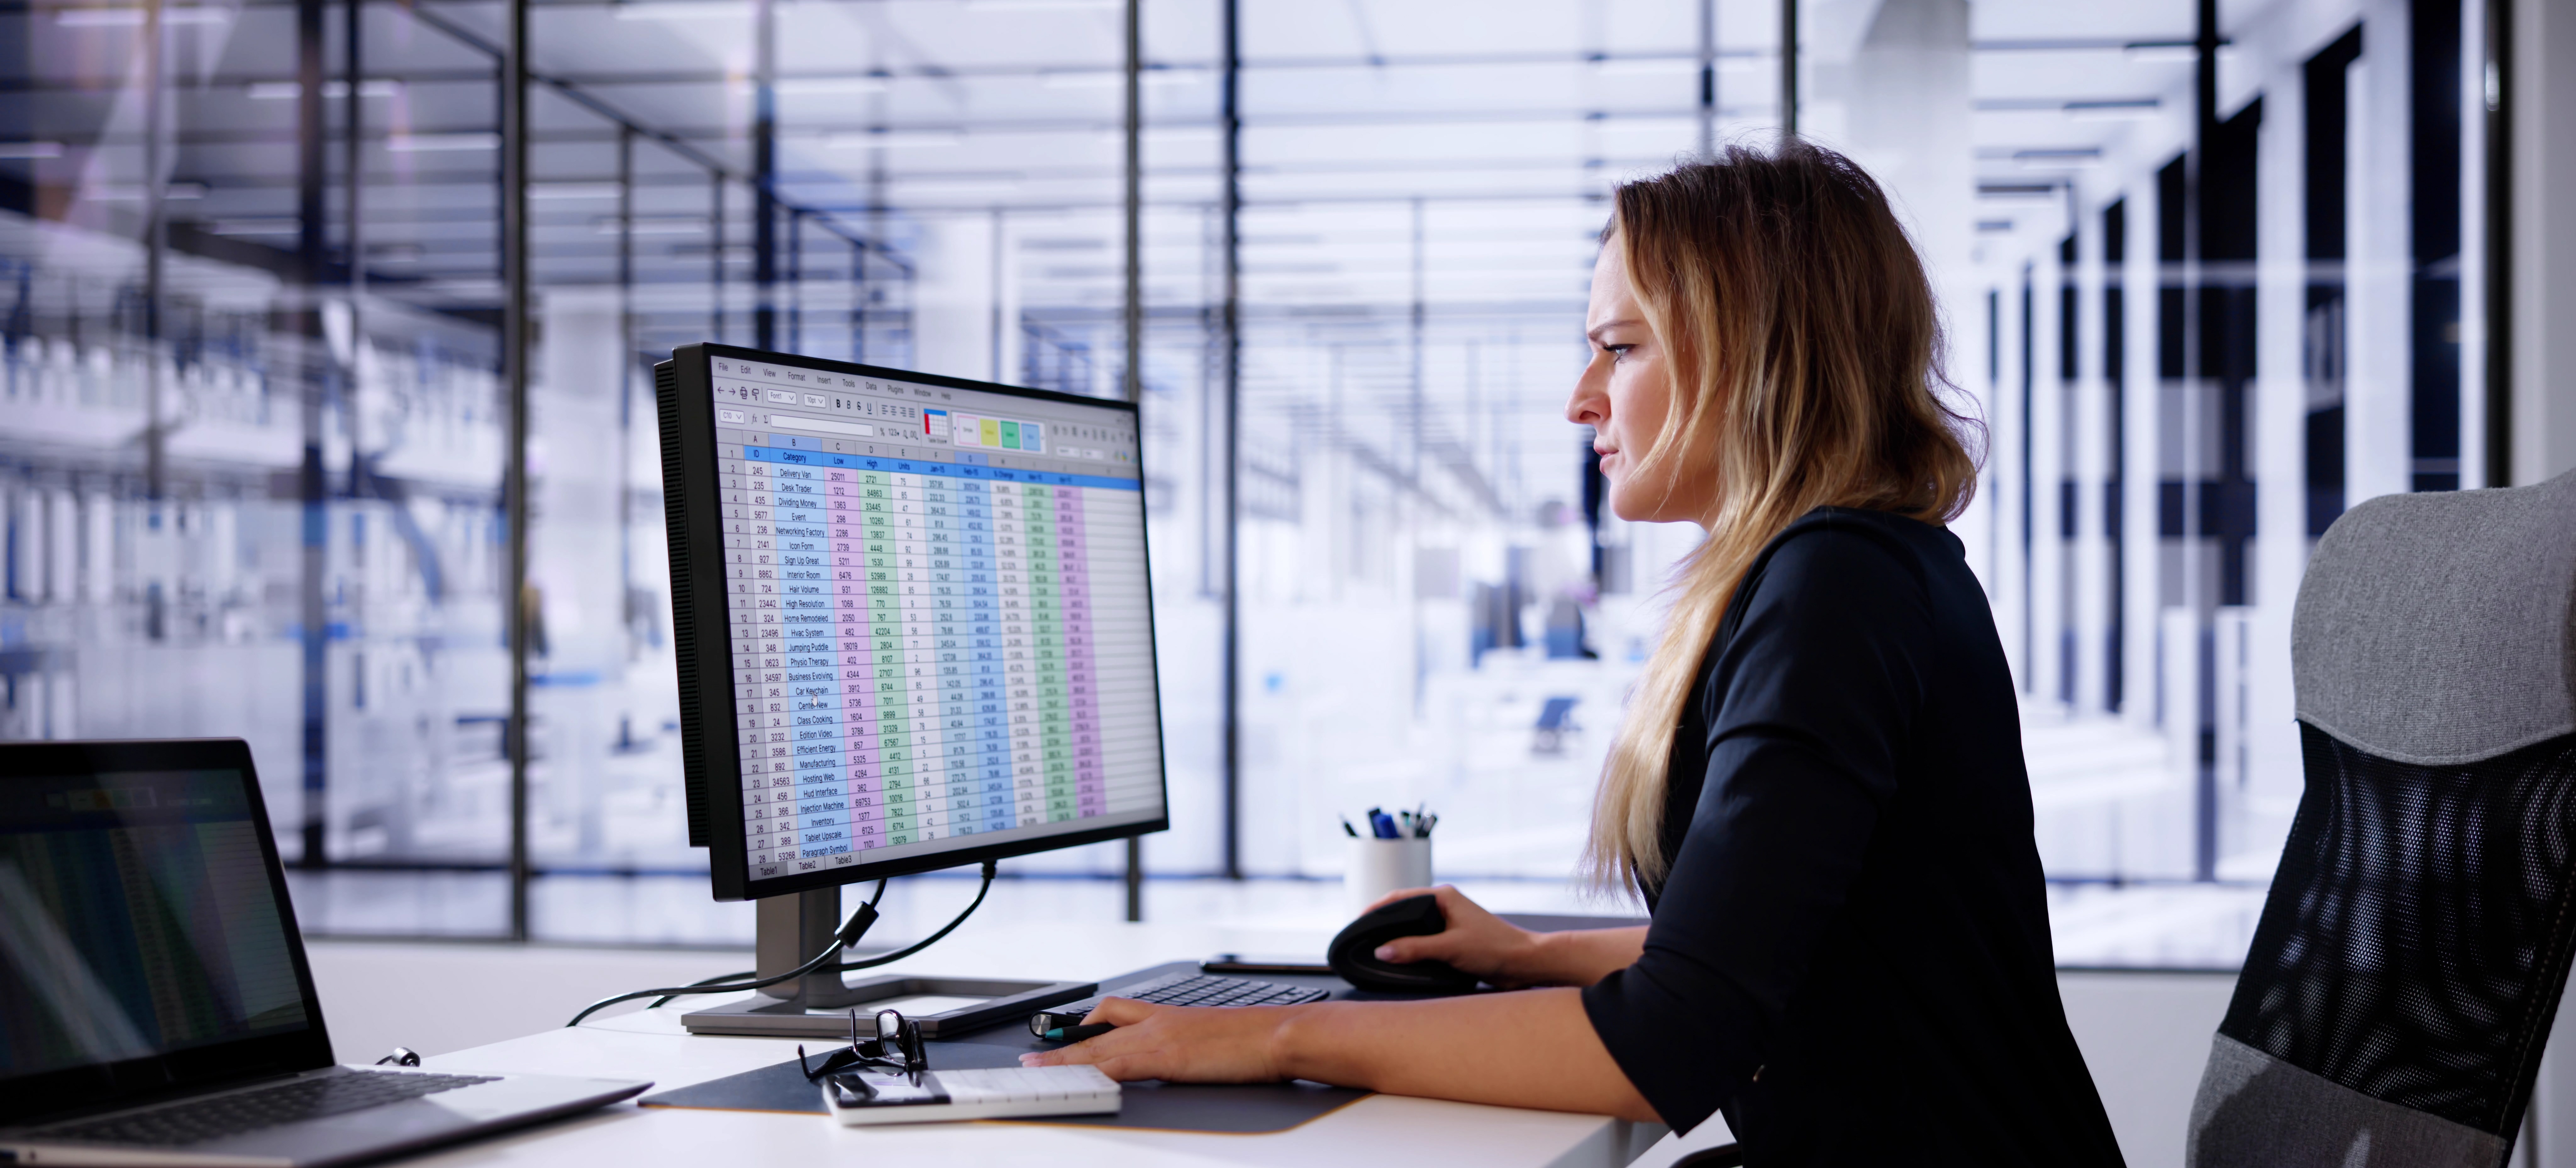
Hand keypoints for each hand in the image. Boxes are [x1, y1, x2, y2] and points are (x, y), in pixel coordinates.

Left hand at [1018, 997, 1292, 1081]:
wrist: (1276, 1034)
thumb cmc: (1255, 1040)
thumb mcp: (1214, 1039)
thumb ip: (1191, 1044)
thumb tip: (1184, 1059)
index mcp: (1169, 1016)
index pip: (1117, 1014)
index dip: (1087, 1025)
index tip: (1067, 1033)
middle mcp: (1158, 1022)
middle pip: (1098, 1031)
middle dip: (1063, 1045)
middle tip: (1033, 1055)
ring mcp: (1158, 1037)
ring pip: (1098, 1048)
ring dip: (1064, 1059)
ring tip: (1037, 1068)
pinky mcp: (1164, 1056)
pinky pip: (1116, 1064)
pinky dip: (1091, 1072)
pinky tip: (1075, 1079)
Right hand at [1360, 885, 1547, 986]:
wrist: (1525, 963)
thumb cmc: (1495, 948)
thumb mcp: (1450, 948)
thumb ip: (1414, 949)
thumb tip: (1382, 951)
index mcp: (1443, 897)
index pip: (1400, 897)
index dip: (1376, 908)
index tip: (1358, 920)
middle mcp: (1445, 906)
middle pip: (1404, 911)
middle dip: (1383, 923)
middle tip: (1363, 937)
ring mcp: (1450, 922)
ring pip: (1414, 927)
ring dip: (1398, 937)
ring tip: (1378, 949)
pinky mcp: (1455, 938)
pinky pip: (1425, 940)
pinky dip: (1412, 947)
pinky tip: (1403, 959)